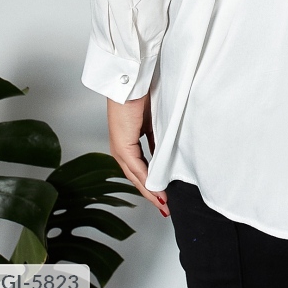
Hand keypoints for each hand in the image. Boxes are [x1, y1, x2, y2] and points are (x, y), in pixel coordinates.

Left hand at [107, 92, 169, 216]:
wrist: (131, 81)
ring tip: (162, 202)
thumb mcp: (153, 120)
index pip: (139, 168)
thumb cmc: (142, 93)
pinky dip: (146, 178)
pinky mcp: (123, 144)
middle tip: (165, 206)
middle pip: (136, 177)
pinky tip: (155, 187)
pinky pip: (136, 165)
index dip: (151, 183)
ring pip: (135, 175)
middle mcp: (121, 148)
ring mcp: (120, 147)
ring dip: (149, 190)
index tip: (163, 194)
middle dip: (151, 193)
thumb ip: (158, 137)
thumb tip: (167, 151)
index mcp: (128, 141)